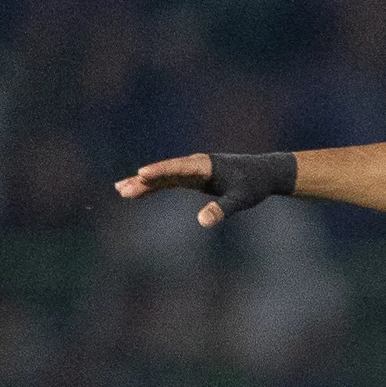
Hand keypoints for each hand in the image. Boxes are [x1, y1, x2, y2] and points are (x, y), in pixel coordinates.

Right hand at [114, 151, 294, 226]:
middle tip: (123, 189)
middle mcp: (195, 164)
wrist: (265, 173)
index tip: (141, 173)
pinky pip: (169, 182)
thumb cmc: (254, 185)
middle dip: (144, 180)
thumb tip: (202, 221)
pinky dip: (154, 186)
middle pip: (165, 172)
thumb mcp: (241, 199)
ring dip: (143, 183)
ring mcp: (192, 171)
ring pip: (163, 177)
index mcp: (205, 165)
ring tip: (120, 190)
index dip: (159, 171)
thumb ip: (222, 209)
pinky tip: (137, 192)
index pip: (178, 167)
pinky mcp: (193, 178)